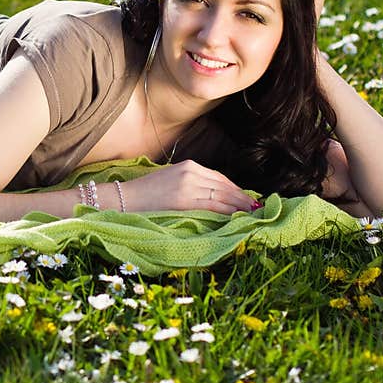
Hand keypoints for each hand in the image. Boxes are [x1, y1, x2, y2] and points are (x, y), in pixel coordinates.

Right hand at [122, 160, 260, 213]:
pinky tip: (236, 217)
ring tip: (251, 213)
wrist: (126, 198)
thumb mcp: (171, 178)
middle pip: (224, 186)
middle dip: (242, 197)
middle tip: (256, 207)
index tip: (246, 197)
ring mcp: (188, 186)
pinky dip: (228, 212)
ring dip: (239, 206)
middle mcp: (191, 173)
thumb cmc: (146, 191)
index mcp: (188, 165)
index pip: (219, 177)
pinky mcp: (184, 201)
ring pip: (222, 196)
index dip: (235, 188)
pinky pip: (213, 207)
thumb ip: (191, 182)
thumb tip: (214, 194)